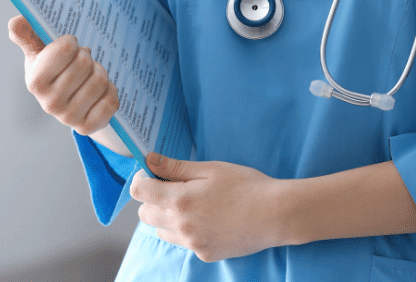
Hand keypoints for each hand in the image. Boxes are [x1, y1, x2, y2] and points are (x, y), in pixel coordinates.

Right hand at [7, 15, 118, 135]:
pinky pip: (111, 101)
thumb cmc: (54, 70)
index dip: (71, 43)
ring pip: (100, 80)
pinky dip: (110, 91)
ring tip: (89, 76)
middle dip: (87, 57)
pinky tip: (98, 93)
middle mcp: (49, 104)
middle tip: (81, 62)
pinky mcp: (88, 127)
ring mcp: (68, 118)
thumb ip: (27, 35)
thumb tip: (16, 21)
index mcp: (35, 82)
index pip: (66, 49)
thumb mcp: (39, 52)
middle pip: (85, 63)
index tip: (69, 47)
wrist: (69, 102)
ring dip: (100, 72)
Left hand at [130, 153, 286, 262]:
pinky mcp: (205, 254)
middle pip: (145, 214)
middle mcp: (181, 226)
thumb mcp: (211, 169)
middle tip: (175, 186)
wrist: (276, 214)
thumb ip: (176, 167)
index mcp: (180, 200)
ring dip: (168, 216)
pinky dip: (187, 230)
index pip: (139, 191)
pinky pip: (184, 242)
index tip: (155, 172)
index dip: (143, 178)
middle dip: (153, 198)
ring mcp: (193, 243)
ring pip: (162, 230)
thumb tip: (149, 160)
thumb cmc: (247, 186)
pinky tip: (209, 219)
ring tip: (193, 203)